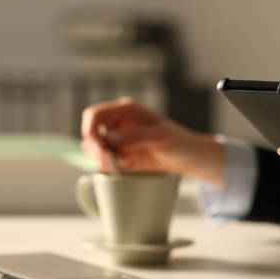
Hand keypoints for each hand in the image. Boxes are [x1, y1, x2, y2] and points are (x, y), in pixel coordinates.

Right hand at [81, 97, 224, 187]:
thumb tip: (109, 137)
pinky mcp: (122, 154)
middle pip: (90, 133)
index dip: (91, 130)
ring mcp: (119, 139)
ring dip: (105, 160)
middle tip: (114, 161)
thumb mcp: (160, 138)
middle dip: (96, 149)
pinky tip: (131, 167)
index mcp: (126, 110)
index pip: (95, 115)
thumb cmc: (179, 142)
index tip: (100, 148)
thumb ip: (134, 136)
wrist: (189, 158)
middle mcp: (119, 123)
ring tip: (128, 164)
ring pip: (94, 149)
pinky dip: (113, 167)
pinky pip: (105, 162)